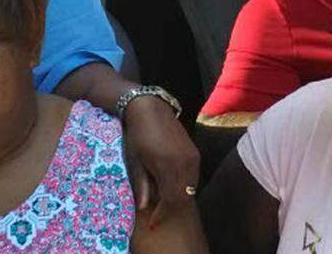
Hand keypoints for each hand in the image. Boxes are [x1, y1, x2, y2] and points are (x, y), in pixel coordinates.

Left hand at [123, 95, 200, 227]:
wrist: (150, 109)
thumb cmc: (138, 134)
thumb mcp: (136, 161)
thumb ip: (142, 185)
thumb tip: (144, 208)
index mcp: (168, 166)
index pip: (171, 200)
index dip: (162, 214)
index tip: (153, 222)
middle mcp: (185, 163)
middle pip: (183, 197)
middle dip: (170, 209)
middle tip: (157, 215)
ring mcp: (193, 158)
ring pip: (190, 189)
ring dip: (178, 198)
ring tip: (162, 202)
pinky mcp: (195, 153)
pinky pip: (193, 178)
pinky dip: (183, 186)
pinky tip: (170, 186)